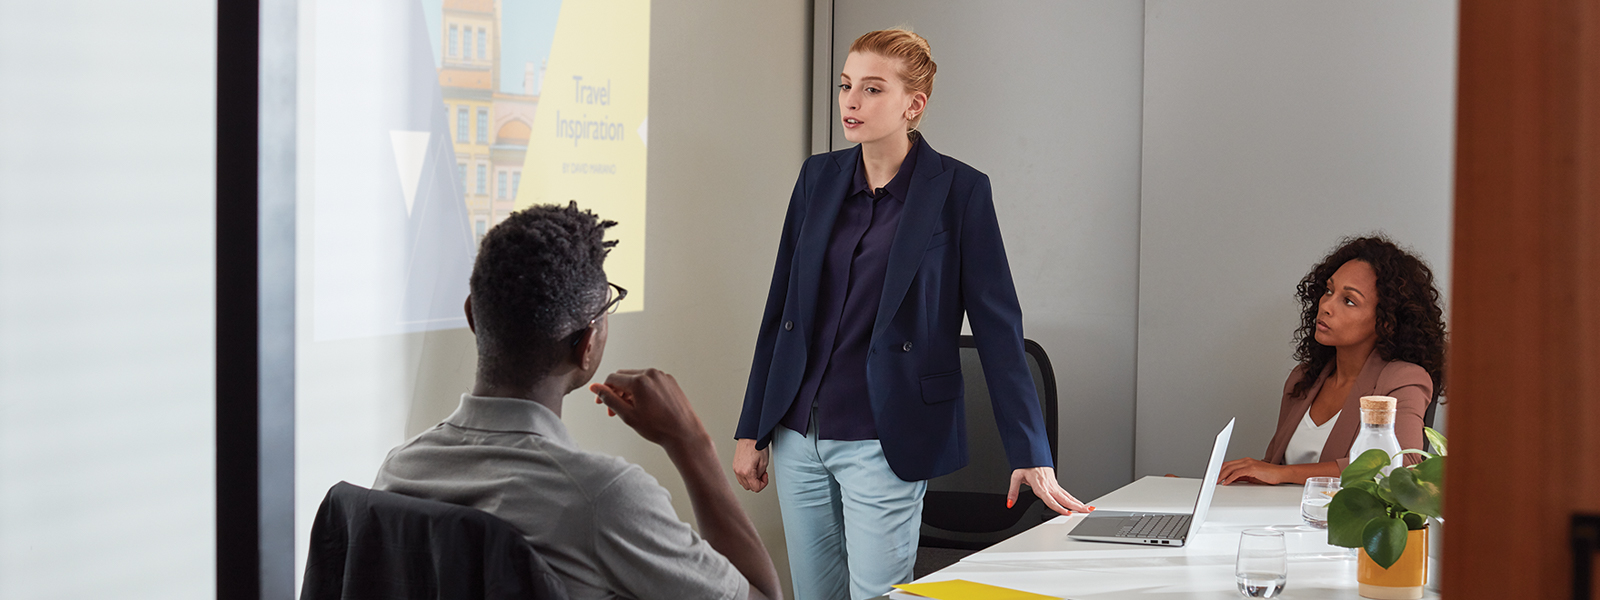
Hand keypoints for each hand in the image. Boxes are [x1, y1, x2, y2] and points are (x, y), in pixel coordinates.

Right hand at [590, 368, 706, 449]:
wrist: (683, 433)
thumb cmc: (658, 427)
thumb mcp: (628, 415)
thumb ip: (609, 399)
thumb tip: (595, 388)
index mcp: (639, 381)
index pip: (612, 378)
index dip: (603, 390)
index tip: (600, 402)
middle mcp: (651, 374)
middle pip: (624, 376)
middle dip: (616, 391)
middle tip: (614, 410)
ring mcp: (662, 376)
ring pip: (637, 378)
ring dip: (628, 391)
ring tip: (630, 410)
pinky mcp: (670, 380)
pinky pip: (650, 381)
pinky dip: (643, 390)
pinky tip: (645, 406)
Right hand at [733, 439, 769, 492]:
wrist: (749, 436)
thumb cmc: (757, 445)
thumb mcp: (764, 462)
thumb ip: (761, 474)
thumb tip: (758, 478)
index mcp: (746, 472)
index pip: (755, 488)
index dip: (763, 484)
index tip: (765, 477)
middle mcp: (738, 471)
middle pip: (749, 487)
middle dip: (757, 482)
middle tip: (762, 474)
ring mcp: (735, 468)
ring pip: (743, 483)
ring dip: (751, 480)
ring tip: (757, 470)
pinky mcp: (734, 465)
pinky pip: (740, 477)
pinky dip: (746, 476)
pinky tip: (751, 469)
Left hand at [1008, 467, 1091, 514]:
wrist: (1032, 453)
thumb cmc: (1025, 465)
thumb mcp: (1016, 477)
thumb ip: (1013, 492)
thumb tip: (1010, 503)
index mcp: (1040, 486)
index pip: (1051, 499)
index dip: (1059, 507)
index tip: (1067, 513)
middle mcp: (1049, 486)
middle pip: (1064, 498)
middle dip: (1076, 506)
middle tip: (1086, 512)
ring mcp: (1054, 485)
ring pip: (1068, 496)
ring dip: (1078, 503)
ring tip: (1088, 509)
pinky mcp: (1055, 484)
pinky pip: (1066, 493)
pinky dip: (1074, 499)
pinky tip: (1080, 504)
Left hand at [1217, 457, 1284, 484]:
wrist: (1281, 474)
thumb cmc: (1269, 476)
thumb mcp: (1252, 477)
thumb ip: (1242, 477)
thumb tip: (1231, 480)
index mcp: (1245, 462)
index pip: (1229, 464)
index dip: (1220, 470)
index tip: (1215, 476)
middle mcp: (1246, 461)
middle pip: (1227, 465)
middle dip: (1218, 473)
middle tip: (1213, 480)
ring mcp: (1249, 463)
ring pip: (1230, 468)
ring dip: (1222, 476)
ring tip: (1217, 482)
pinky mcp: (1252, 468)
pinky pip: (1237, 473)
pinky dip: (1230, 478)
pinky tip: (1227, 482)